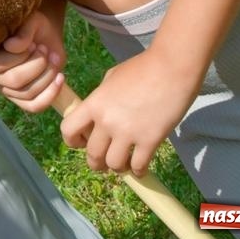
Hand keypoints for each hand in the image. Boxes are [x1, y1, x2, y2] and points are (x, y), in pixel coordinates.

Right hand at [0, 0, 67, 112]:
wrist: (42, 36)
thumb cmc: (32, 27)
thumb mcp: (30, 22)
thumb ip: (22, 32)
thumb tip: (11, 46)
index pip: (0, 64)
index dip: (22, 55)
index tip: (35, 43)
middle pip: (14, 80)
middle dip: (37, 65)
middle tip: (45, 50)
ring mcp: (4, 89)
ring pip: (27, 93)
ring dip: (47, 76)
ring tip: (54, 59)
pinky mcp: (20, 100)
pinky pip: (34, 106)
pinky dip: (51, 94)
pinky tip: (60, 77)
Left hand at [60, 50, 198, 175]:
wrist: (171, 68)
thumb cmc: (142, 68)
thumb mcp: (111, 78)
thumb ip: (101, 98)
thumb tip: (98, 114)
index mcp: (94, 103)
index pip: (68, 130)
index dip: (72, 140)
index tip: (82, 142)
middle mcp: (106, 121)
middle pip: (92, 155)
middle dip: (96, 162)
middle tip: (104, 161)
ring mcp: (128, 132)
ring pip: (114, 165)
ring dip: (117, 168)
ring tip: (123, 164)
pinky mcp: (150, 140)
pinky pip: (138, 166)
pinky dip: (138, 171)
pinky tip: (140, 167)